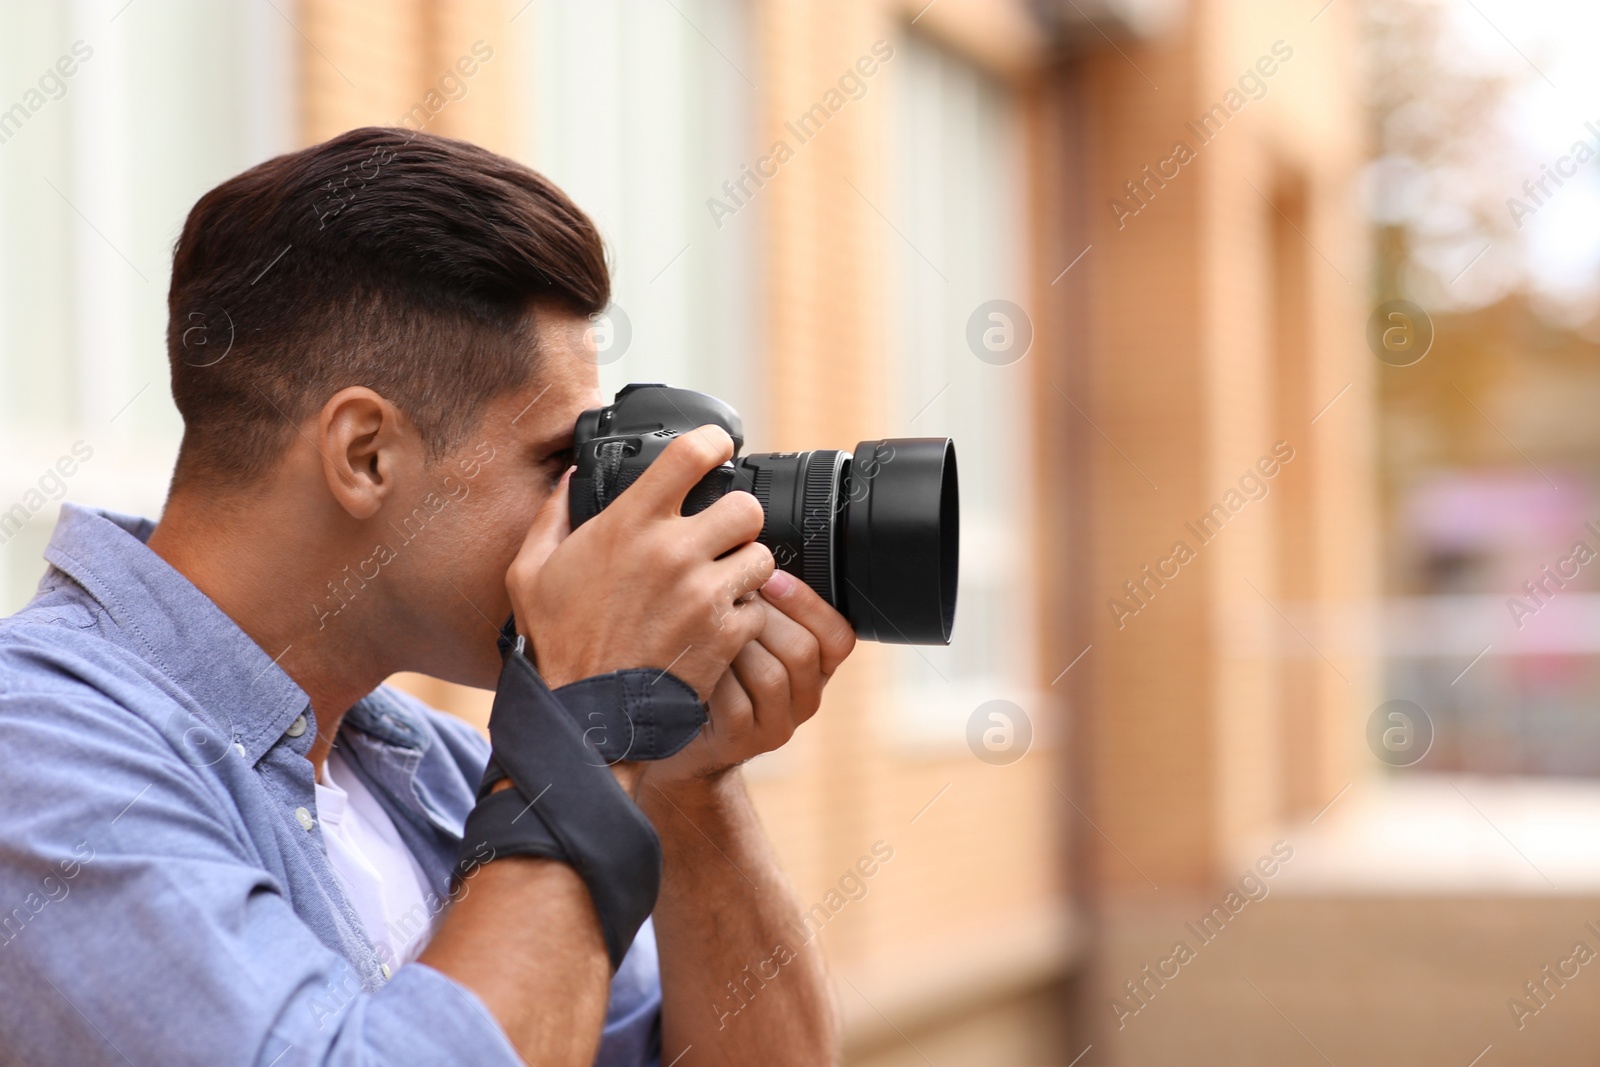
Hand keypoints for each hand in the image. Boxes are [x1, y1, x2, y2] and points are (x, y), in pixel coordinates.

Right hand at [506, 426, 773, 696]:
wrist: (586, 718)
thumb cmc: (557, 646)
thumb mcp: (530, 572)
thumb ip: (553, 515)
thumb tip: (573, 477)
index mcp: (629, 525)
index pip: (691, 454)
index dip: (714, 443)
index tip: (718, 448)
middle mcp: (673, 551)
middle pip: (746, 505)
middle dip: (737, 517)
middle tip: (721, 533)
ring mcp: (705, 594)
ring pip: (761, 556)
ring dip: (745, 567)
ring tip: (720, 582)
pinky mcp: (726, 634)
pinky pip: (757, 607)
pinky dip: (743, 614)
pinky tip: (715, 625)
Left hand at [641, 569, 855, 788]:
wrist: (673, 727)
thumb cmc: (706, 665)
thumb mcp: (741, 632)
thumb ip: (761, 602)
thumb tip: (755, 547)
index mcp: (816, 666)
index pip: (838, 635)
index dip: (807, 603)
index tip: (770, 576)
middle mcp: (805, 699)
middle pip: (804, 651)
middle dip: (762, 617)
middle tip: (727, 596)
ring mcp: (776, 726)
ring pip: (772, 676)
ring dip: (736, 644)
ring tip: (707, 624)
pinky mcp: (742, 744)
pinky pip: (737, 704)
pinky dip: (714, 675)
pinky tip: (692, 659)